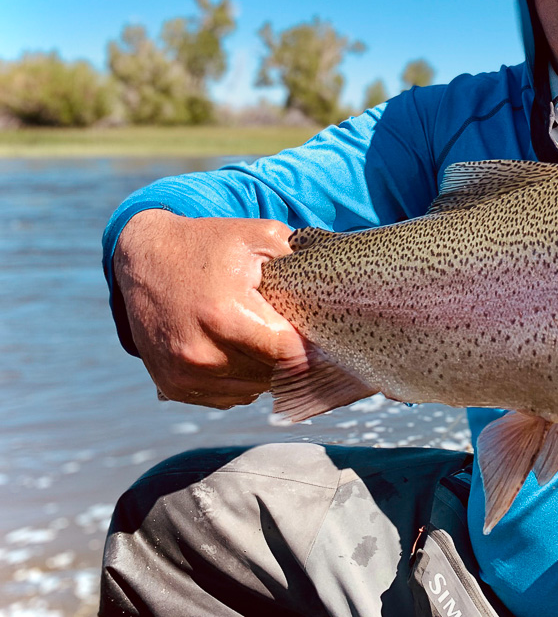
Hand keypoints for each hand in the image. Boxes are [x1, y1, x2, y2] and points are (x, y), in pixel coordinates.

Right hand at [112, 210, 305, 407]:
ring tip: (263, 339)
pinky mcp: (172, 386)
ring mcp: (183, 374)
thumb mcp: (260, 236)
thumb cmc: (208, 245)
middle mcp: (200, 353)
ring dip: (265, 371)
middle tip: (293, 333)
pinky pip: (226, 396)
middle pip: (272, 375)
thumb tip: (337, 285)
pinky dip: (239, 380)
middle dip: (288, 357)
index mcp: (225, 317)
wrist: (144, 258)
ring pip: (251, 390)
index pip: (288, 355)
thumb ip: (301, 259)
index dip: (309, 347)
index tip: (319, 335)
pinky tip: (239, 351)